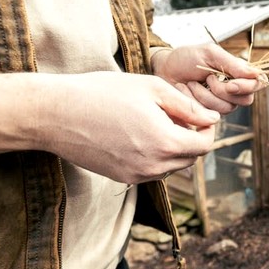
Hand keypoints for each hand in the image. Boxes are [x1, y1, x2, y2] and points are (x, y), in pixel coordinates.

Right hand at [0, 71, 220, 183]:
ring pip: (172, 166)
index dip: (207, 129)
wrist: (56, 114)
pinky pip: (152, 170)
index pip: (205, 145)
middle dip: (192, 138)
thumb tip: (212, 119)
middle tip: (176, 115)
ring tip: (154, 122)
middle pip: (191, 158)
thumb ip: (188, 107)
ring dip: (173, 148)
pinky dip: (154, 155)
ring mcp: (137, 176)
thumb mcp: (153, 89)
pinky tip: (137, 134)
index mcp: (166, 143)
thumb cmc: (104, 93)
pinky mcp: (122, 178)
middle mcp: (154, 166)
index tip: (198, 115)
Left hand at [152, 44, 266, 113]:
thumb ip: (233, 64)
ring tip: (193, 82)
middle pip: (245, 99)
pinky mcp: (208, 113)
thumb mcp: (210, 54)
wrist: (164, 69)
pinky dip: (196, 100)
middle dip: (224, 91)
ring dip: (206, 94)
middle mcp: (234, 90)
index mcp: (238, 73)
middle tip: (208, 78)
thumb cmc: (186, 58)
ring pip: (227, 108)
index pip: (258, 83)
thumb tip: (256, 73)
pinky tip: (187, 90)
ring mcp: (221, 103)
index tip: (231, 83)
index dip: (248, 86)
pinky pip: (211, 114)